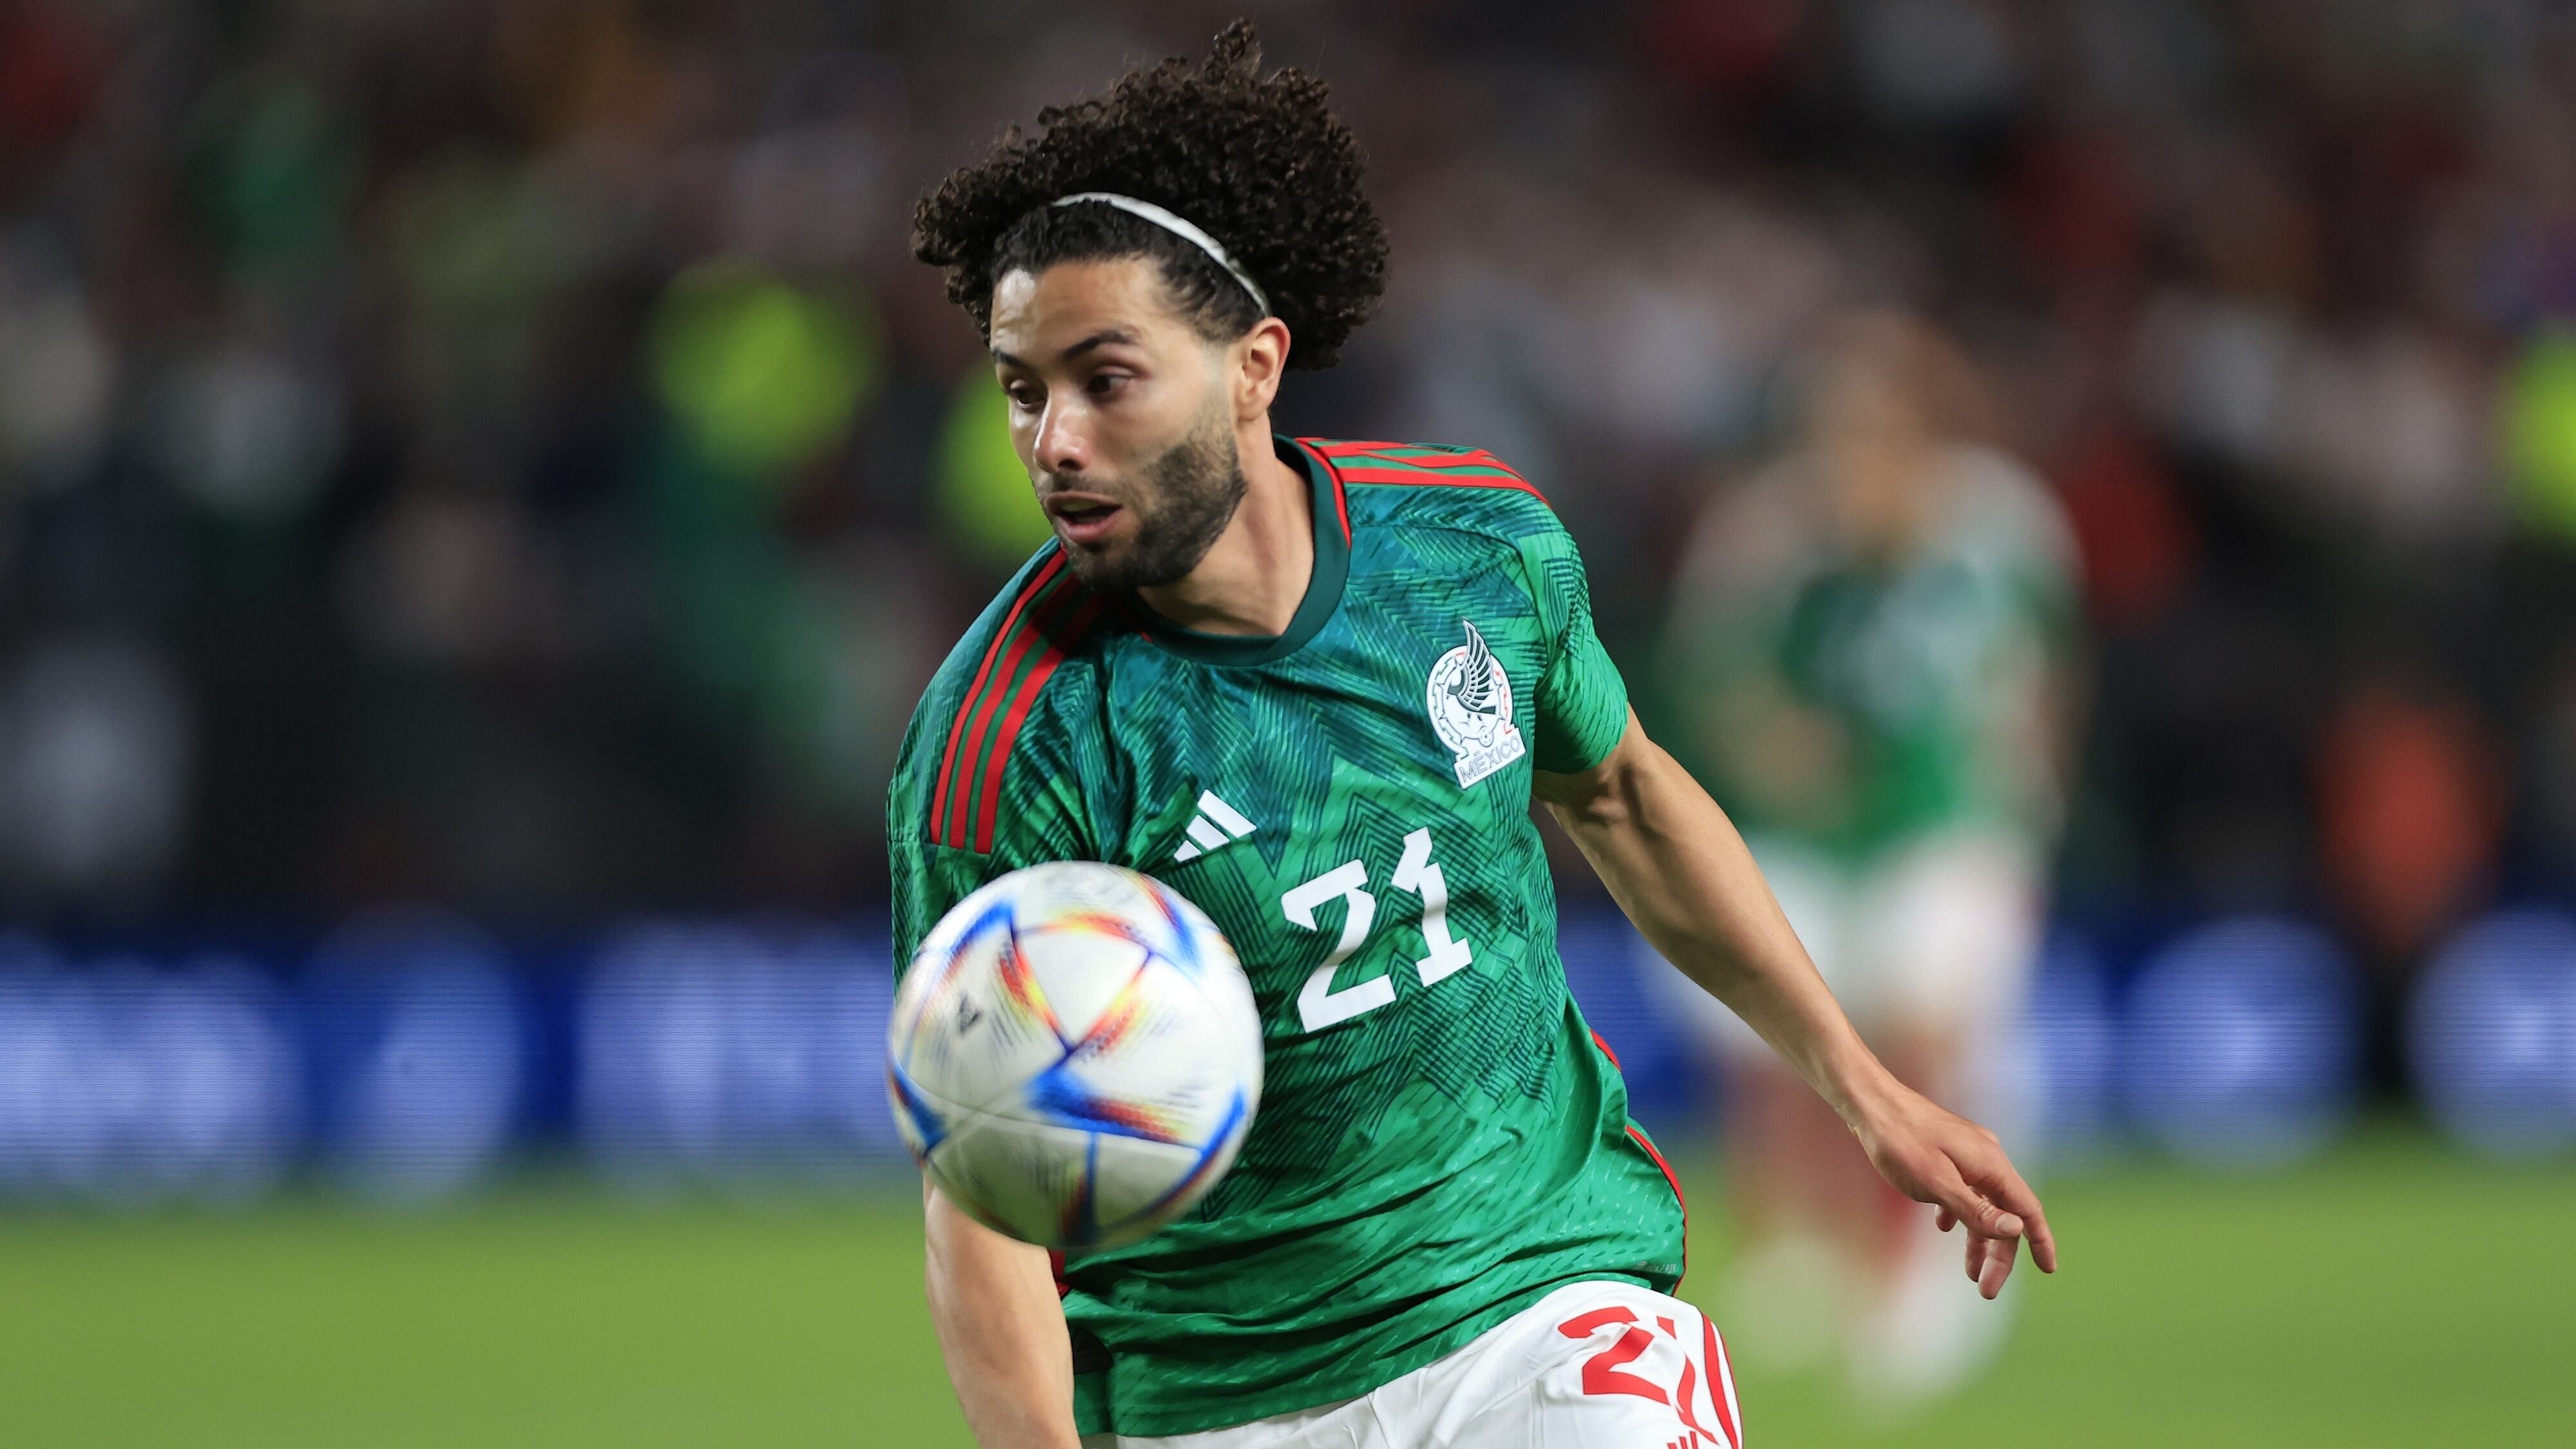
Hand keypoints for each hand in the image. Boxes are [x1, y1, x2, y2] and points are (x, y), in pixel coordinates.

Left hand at [1849, 1082, 2057, 1298]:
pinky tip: (1944, 1227)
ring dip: (1978, 1239)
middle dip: (1999, 1254)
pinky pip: (1962, 1191)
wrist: (1869, 1102)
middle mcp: (1985, 1159)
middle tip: (1986, 1290)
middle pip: (2003, 1214)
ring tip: (1970, 1273)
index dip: (2041, 1241)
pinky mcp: (1946, 1154)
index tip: (2049, 1270)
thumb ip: (1976, 1210)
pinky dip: (1959, 1215)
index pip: (2028, 1209)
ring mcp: (1966, 1155)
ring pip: (1981, 1205)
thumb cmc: (1899, 1142)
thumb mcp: (1937, 1183)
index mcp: (1991, 1165)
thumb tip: (2017, 1229)